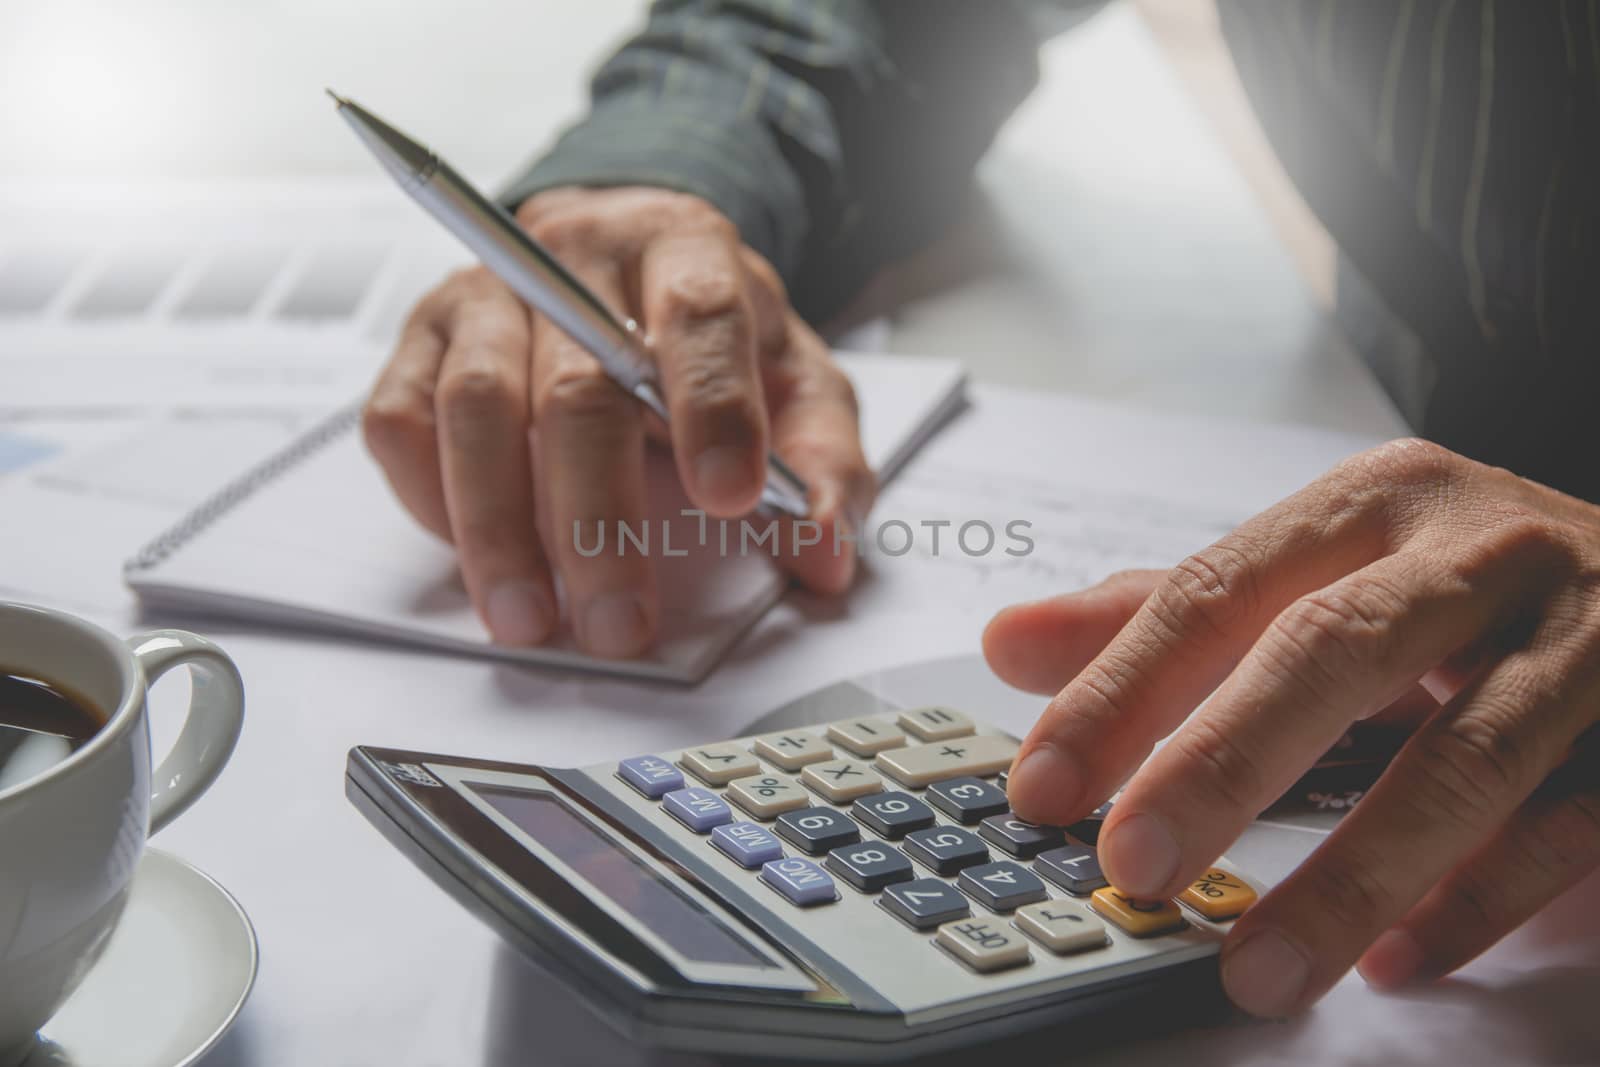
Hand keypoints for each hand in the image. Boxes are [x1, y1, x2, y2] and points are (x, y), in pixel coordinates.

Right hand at [363, 186, 874, 656]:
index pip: (699, 317)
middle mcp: (573, 259)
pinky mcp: (422, 337)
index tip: (732, 497)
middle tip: (618, 619)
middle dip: (596, 517)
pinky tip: (475, 556)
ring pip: (475, 406)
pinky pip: (401, 420)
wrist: (621, 262)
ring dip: (498, 527)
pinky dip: (430, 497)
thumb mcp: (795, 380)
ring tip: (529, 618)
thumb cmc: (708, 335)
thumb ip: (823, 461)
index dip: (714, 408)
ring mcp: (486, 294)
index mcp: (684, 251)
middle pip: (577, 385)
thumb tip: (824, 552)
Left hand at [986, 439, 1599, 1015]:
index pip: (1216, 591)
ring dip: (1353, 876)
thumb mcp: (1322, 568)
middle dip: (1222, 763)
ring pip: (1467, 758)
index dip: (1122, 691)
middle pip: (1336, 652)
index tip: (1042, 786)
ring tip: (1256, 967)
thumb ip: (1172, 611)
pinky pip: (1568, 826)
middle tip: (1132, 865)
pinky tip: (1397, 961)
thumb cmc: (1458, 576)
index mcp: (1370, 505)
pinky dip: (1479, 899)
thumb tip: (1013, 643)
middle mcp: (1476, 554)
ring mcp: (1583, 640)